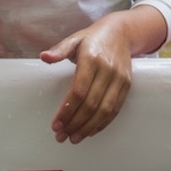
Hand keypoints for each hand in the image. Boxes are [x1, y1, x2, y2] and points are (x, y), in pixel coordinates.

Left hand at [40, 17, 132, 143]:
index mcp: (91, 58)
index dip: (67, 110)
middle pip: (91, 104)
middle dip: (75, 123)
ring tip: (74, 138)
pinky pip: (115, 109)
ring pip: (104, 110)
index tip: (56, 124)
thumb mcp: (74, 39)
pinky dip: (103, 123)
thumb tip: (44, 57)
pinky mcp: (126, 85)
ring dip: (88, 128)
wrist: (121, 32)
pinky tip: (90, 131)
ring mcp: (119, 79)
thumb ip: (59, 50)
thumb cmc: (93, 38)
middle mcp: (107, 69)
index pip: (79, 91)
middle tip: (61, 136)